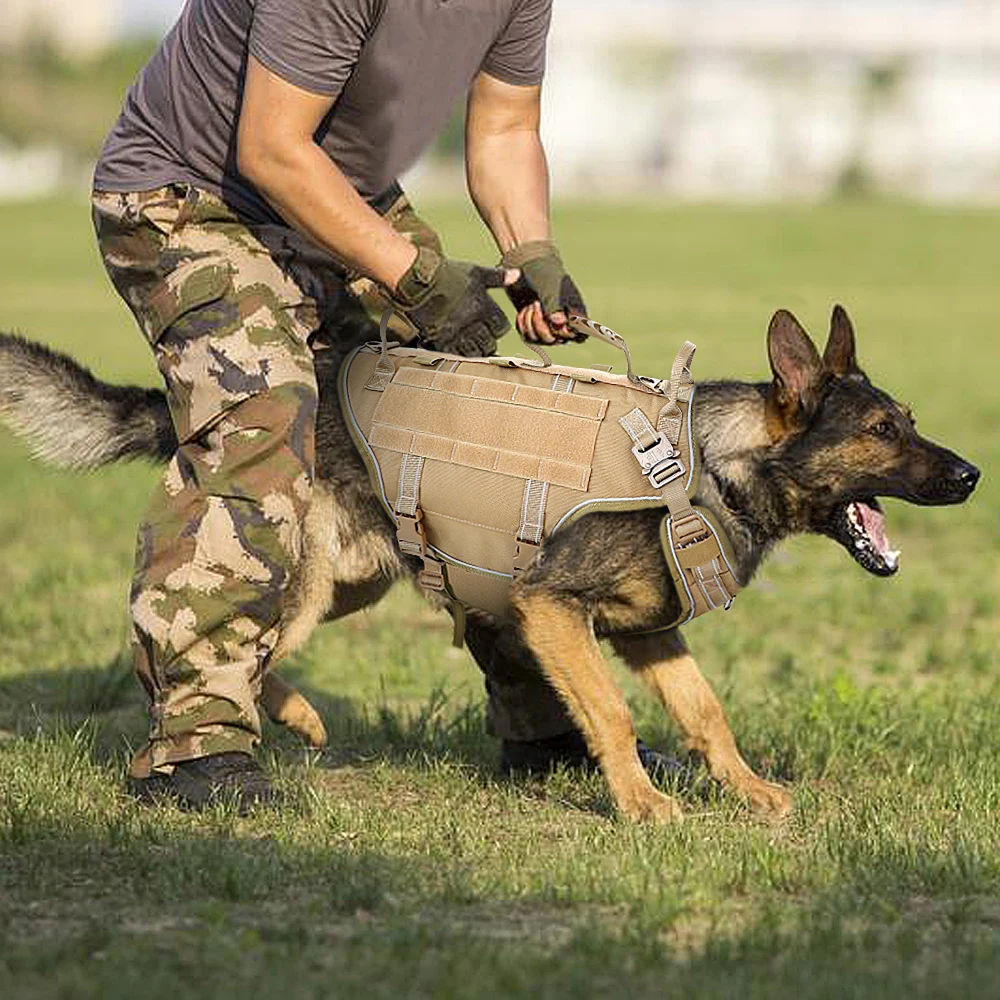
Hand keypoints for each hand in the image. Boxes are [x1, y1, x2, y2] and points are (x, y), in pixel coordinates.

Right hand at [390, 246, 512, 355]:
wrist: (418, 280)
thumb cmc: (447, 274)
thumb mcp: (476, 272)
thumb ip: (497, 277)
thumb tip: (517, 274)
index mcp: (484, 307)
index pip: (501, 327)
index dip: (499, 327)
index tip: (494, 325)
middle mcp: (472, 323)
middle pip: (489, 343)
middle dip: (488, 341)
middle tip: (483, 337)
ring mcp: (456, 333)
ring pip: (473, 352)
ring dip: (474, 349)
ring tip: (472, 344)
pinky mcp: (440, 339)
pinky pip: (454, 354)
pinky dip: (458, 353)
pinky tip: (457, 347)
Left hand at [501, 240, 586, 344]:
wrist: (524, 265)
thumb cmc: (543, 272)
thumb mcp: (549, 287)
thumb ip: (554, 305)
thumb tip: (560, 323)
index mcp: (575, 312)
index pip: (580, 335)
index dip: (568, 333)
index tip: (555, 318)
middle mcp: (563, 321)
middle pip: (557, 340)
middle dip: (543, 325)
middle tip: (537, 304)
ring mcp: (548, 325)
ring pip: (542, 340)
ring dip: (532, 323)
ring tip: (531, 304)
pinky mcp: (533, 326)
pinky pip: (529, 337)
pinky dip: (524, 325)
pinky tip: (524, 309)